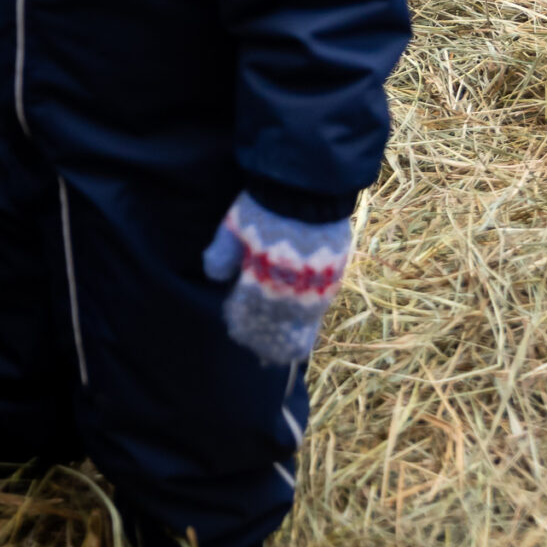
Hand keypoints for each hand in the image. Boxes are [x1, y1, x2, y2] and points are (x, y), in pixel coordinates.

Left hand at [200, 192, 350, 366]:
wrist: (308, 191)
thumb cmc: (266, 206)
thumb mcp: (234, 225)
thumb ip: (222, 252)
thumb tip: (213, 277)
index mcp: (260, 280)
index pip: (247, 315)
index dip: (241, 325)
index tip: (235, 329)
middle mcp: (288, 292)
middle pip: (273, 329)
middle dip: (264, 340)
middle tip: (258, 353)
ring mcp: (312, 289)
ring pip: (298, 329)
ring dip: (286, 341)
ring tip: (279, 354)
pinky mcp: (332, 281)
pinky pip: (317, 316)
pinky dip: (306, 328)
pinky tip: (302, 334)